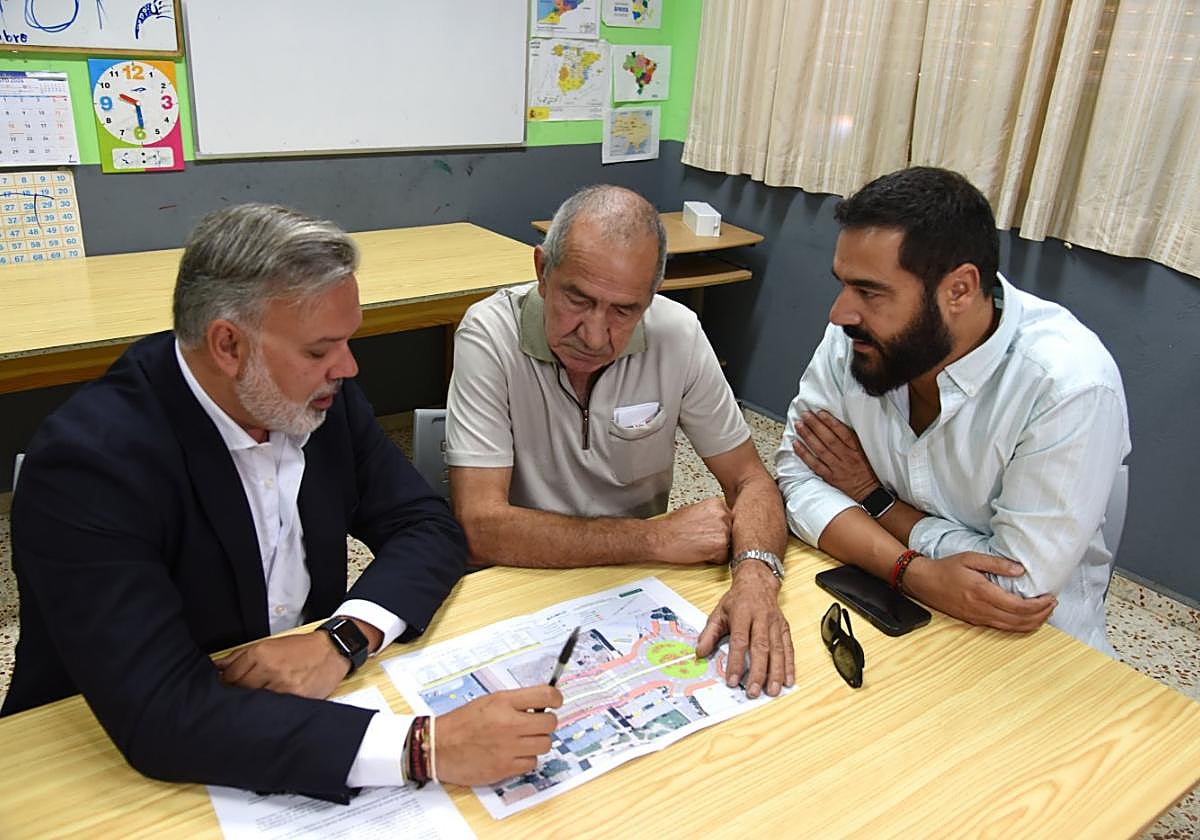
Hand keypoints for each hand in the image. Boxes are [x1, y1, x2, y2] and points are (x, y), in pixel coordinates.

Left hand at [214, 631, 349, 698]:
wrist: (331, 651)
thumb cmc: (302, 648)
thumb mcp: (270, 644)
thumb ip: (241, 655)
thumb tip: (218, 667)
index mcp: (261, 653)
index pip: (230, 675)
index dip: (225, 683)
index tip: (227, 686)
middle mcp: (270, 669)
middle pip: (240, 689)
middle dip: (238, 693)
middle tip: (242, 694)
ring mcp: (282, 685)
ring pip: (255, 701)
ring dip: (253, 702)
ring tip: (260, 698)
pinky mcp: (295, 698)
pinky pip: (273, 707)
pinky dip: (270, 707)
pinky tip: (272, 703)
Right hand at [435, 686, 561, 785]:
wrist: (439, 747)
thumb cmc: (461, 724)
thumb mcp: (489, 701)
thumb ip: (515, 702)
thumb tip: (542, 702)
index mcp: (504, 702)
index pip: (545, 695)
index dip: (556, 698)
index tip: (555, 702)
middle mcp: (509, 724)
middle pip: (550, 723)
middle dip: (546, 723)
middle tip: (536, 724)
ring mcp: (508, 747)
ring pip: (545, 745)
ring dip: (537, 742)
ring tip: (523, 740)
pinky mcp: (505, 767)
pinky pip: (532, 763)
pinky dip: (526, 759)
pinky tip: (514, 754)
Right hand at [652, 497, 731, 564]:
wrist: (661, 537)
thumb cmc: (672, 526)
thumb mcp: (694, 510)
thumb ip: (710, 514)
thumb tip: (718, 522)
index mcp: (717, 504)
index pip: (729, 519)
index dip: (719, 528)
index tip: (710, 532)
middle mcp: (723, 515)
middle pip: (731, 531)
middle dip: (720, 538)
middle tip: (704, 540)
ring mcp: (723, 531)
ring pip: (729, 545)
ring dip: (718, 549)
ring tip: (700, 546)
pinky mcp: (720, 547)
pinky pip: (724, 558)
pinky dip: (714, 559)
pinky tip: (700, 553)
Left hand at [695, 561, 793, 697]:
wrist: (757, 582)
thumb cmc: (738, 599)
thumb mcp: (719, 612)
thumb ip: (709, 633)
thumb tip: (700, 653)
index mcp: (742, 613)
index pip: (739, 641)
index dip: (736, 662)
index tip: (733, 680)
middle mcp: (761, 618)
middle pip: (761, 648)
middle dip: (758, 672)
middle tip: (754, 691)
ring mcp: (775, 624)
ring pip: (777, 650)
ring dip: (776, 673)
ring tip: (773, 691)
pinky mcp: (785, 628)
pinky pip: (788, 648)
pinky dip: (789, 665)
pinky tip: (788, 680)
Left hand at [792, 410, 879, 501]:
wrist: (869, 493)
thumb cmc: (866, 471)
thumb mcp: (864, 452)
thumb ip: (853, 440)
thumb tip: (836, 424)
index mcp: (857, 450)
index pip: (843, 433)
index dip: (831, 422)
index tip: (821, 412)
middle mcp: (847, 457)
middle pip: (829, 439)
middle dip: (815, 425)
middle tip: (805, 415)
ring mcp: (837, 467)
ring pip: (820, 450)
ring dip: (808, 436)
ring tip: (799, 426)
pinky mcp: (830, 477)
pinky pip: (815, 464)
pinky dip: (804, 454)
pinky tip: (796, 444)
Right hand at [905, 552, 1056, 631]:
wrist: (923, 582)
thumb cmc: (946, 568)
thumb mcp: (970, 557)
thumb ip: (996, 563)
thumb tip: (1020, 570)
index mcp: (982, 592)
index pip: (1019, 606)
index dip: (1039, 605)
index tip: (1050, 597)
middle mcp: (982, 609)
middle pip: (1020, 621)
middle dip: (1041, 615)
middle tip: (1052, 605)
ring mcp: (978, 618)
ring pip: (1013, 628)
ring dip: (1033, 623)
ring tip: (1044, 612)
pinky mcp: (975, 621)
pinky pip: (1003, 628)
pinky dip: (1019, 626)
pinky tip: (1026, 618)